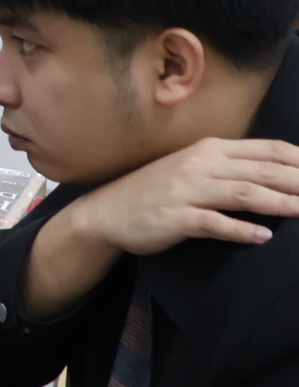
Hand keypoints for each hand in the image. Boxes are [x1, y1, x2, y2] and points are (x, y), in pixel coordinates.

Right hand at [26, 136, 298, 317]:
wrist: (106, 212)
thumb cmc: (155, 190)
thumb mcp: (192, 167)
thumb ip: (230, 167)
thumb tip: (278, 174)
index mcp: (209, 149)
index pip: (268, 149)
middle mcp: (200, 165)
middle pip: (262, 171)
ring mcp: (186, 191)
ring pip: (244, 194)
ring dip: (280, 204)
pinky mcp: (175, 217)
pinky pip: (214, 223)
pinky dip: (240, 230)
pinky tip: (262, 237)